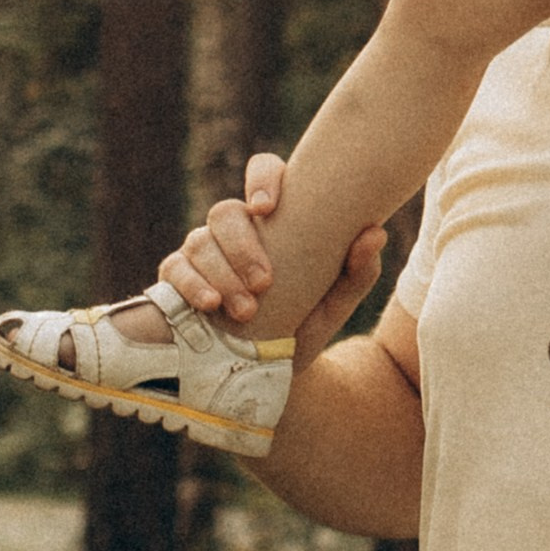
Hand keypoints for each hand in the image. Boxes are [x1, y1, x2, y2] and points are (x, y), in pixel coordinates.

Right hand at [159, 156, 387, 368]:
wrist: (263, 378)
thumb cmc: (300, 329)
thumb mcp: (332, 306)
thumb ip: (356, 273)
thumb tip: (376, 232)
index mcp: (273, 222)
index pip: (263, 173)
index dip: (262, 178)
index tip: (269, 208)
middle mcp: (234, 231)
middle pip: (226, 212)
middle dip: (243, 246)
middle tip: (266, 281)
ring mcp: (202, 254)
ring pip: (199, 240)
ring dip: (223, 274)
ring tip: (247, 310)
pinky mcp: (177, 281)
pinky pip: (174, 269)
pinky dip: (192, 285)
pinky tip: (211, 305)